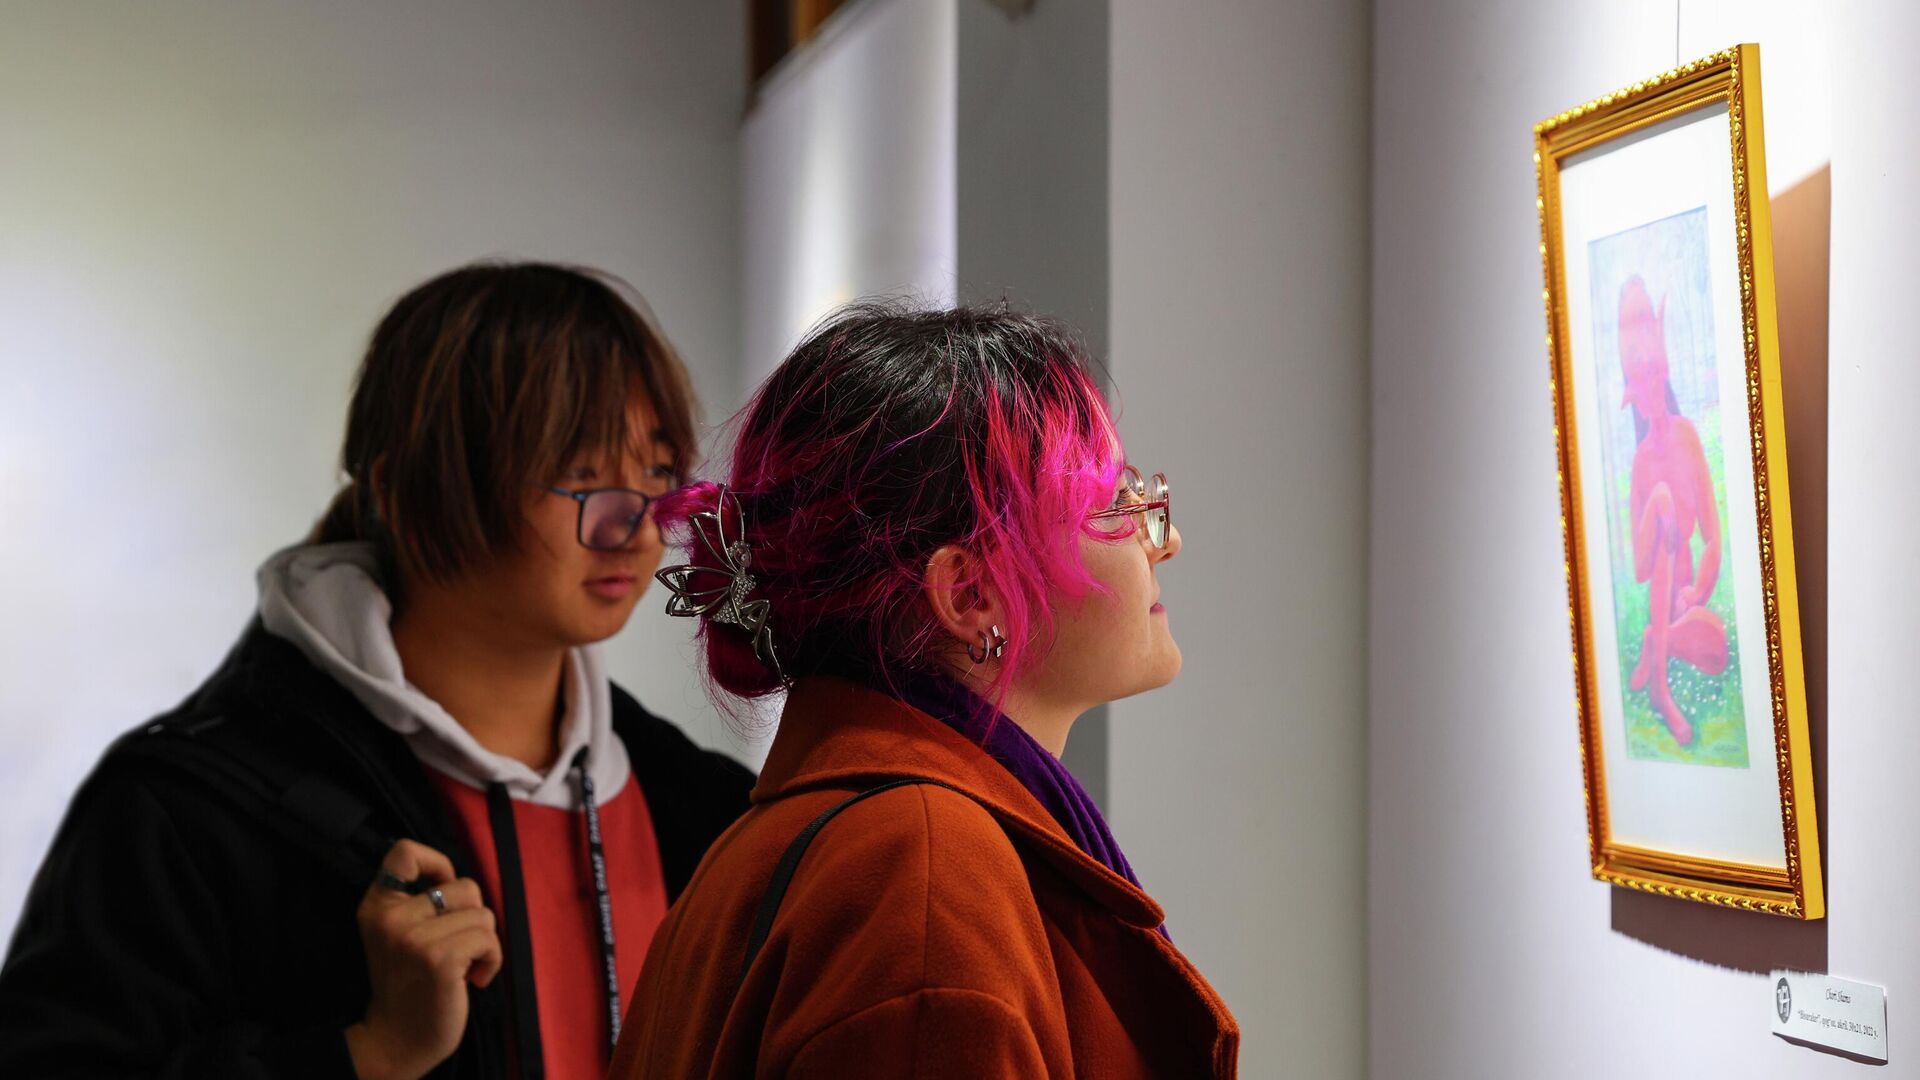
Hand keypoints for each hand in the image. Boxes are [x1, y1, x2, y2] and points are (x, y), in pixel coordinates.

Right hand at [343, 840, 500, 1079]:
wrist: (399, 1038)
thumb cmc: (412, 983)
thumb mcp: (399, 933)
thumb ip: (419, 901)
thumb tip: (455, 876)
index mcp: (377, 905)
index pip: (405, 851)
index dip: (438, 864)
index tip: (443, 893)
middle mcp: (390, 917)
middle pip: (464, 885)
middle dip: (473, 915)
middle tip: (457, 945)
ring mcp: (414, 938)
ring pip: (482, 913)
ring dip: (484, 942)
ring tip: (464, 965)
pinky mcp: (439, 958)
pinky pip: (488, 938)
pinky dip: (492, 960)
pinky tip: (473, 979)